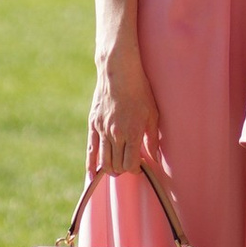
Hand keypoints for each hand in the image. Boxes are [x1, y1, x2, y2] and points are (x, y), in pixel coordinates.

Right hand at [87, 47, 158, 179]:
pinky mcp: (93, 124)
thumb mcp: (153, 114)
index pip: (130, 164)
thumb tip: (155, 160)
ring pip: (104, 161)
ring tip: (117, 168)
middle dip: (124, 169)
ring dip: (111, 169)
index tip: (140, 166)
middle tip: (129, 164)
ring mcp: (102, 130)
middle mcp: (116, 134)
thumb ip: (153, 140)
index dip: (135, 169)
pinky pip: (91, 150)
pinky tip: (92, 175)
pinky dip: (91, 165)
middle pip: (117, 165)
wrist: (119, 71)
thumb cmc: (140, 91)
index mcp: (132, 132)